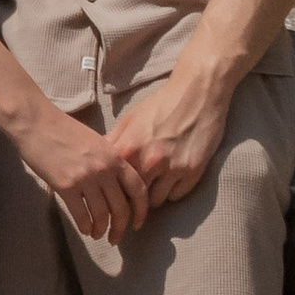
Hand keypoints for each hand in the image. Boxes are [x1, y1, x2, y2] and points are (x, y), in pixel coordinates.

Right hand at [13, 103, 152, 244]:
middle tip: (115, 238)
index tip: (137, 223)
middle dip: (120, 228)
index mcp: (114, 156)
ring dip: (101, 229)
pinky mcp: (66, 186)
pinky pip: (81, 215)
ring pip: (102, 214)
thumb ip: (109, 161)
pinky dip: (85, 226)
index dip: (141, 211)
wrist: (36, 122)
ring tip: (97, 234)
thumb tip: (117, 184)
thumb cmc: (63, 129)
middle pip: (121, 208)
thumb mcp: (95, 141)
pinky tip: (84, 229)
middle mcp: (104, 169)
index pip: (138, 189)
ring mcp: (85, 178)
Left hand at [107, 75, 227, 210]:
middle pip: (133, 197)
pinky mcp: (193, 172)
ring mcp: (172, 168)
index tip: (115, 194)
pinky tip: (172, 178)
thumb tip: (96, 161)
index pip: (113, 185)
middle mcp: (149, 161)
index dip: (114, 191)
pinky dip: (172, 191)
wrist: (198, 93)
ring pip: (155, 201)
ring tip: (154, 183)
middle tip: (134, 195)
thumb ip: (113, 142)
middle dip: (132, 197)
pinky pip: (176, 196)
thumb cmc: (161, 105)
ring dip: (153, 195)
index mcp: (128, 147)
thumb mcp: (130, 119)